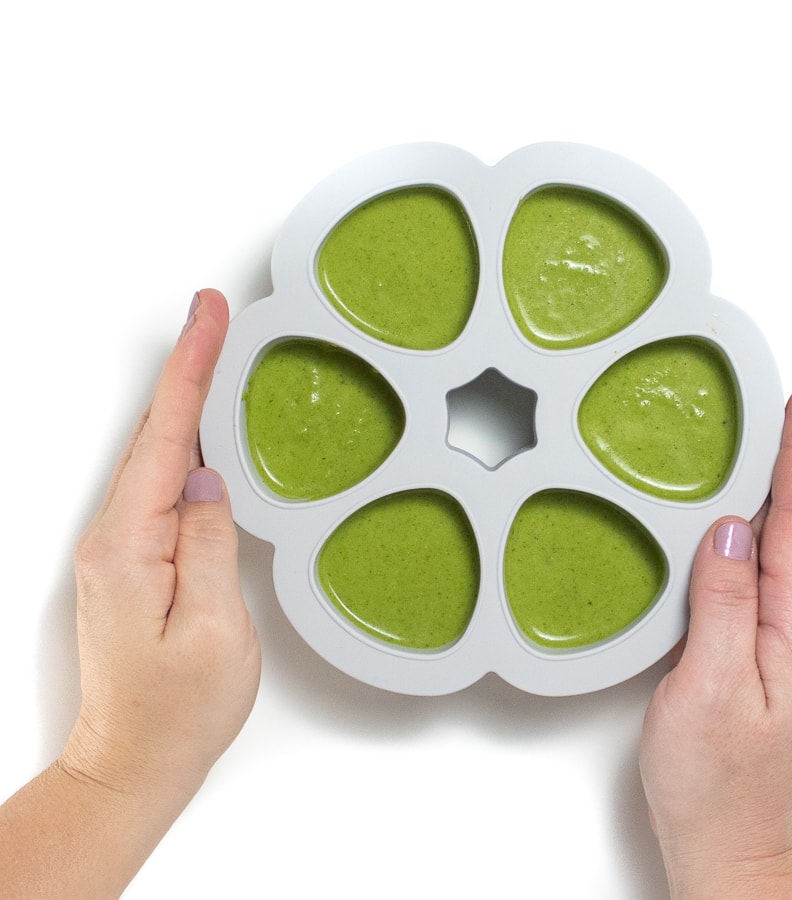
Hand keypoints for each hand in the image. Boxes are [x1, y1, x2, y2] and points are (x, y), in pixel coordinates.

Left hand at [63, 289, 261, 800]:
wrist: (133, 763)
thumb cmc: (176, 711)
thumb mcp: (213, 631)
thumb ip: (210, 545)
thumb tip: (207, 481)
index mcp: (129, 547)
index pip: (165, 439)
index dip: (190, 370)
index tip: (207, 317)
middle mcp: (114, 538)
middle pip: (155, 434)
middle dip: (187, 368)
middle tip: (215, 315)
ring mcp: (121, 548)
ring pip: (158, 456)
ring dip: (187, 402)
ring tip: (216, 354)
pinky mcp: (136, 559)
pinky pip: (162, 487)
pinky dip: (185, 444)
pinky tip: (205, 431)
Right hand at [638, 383, 791, 898]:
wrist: (726, 840)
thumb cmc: (717, 778)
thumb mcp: (710, 688)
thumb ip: (724, 605)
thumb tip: (730, 530)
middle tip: (790, 404)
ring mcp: (778, 636)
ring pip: (781, 543)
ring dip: (779, 487)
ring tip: (766, 442)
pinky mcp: (753, 646)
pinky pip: (758, 569)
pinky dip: (753, 528)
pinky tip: (735, 520)